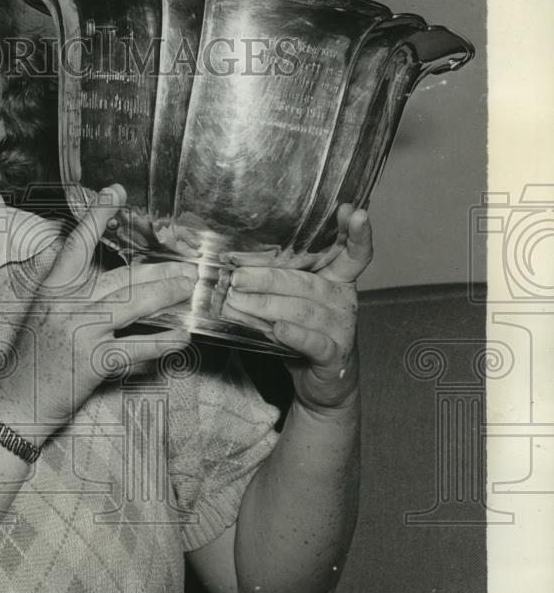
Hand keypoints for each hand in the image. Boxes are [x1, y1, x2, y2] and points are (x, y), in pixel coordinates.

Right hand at [0, 185, 197, 429]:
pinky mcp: (93, 361)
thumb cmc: (30, 357)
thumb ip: (63, 286)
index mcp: (52, 289)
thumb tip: (84, 260)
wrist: (16, 401)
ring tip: (189, 289)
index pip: (77, 244)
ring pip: (134, 305)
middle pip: (121, 277)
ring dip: (167, 295)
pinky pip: (137, 346)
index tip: (115, 192)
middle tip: (187, 265)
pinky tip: (182, 337)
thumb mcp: (39, 311)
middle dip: (160, 269)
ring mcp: (80, 332)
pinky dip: (163, 342)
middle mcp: (66, 305)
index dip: (97, 217)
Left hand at [223, 205, 373, 412]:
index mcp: (337, 280)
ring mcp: (342, 329)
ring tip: (237, 302)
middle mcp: (344, 300)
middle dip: (268, 278)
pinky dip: (295, 335)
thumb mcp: (294, 299)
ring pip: (303, 310)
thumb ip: (279, 278)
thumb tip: (235, 260)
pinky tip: (278, 330)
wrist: (321, 382)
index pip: (354, 253)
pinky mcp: (334, 356)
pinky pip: (313, 342)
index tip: (352, 211)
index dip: (356, 233)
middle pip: (307, 283)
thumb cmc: (303, 331)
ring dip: (267, 305)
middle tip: (236, 276)